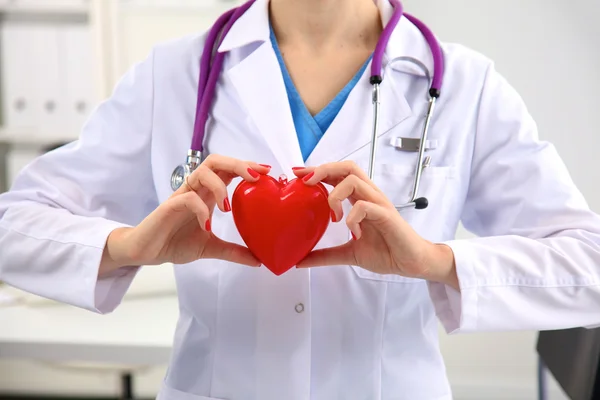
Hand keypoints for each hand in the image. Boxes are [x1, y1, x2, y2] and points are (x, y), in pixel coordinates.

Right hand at [100, 155, 270, 274]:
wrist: (147, 252)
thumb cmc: (175, 242)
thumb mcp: (211, 248)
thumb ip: (233, 251)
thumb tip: (258, 259)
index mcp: (207, 194)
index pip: (228, 170)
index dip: (247, 167)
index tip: (267, 171)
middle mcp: (196, 190)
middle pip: (216, 162)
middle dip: (237, 164)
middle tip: (256, 177)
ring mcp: (182, 196)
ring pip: (201, 173)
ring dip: (219, 185)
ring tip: (227, 206)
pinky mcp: (169, 207)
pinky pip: (187, 199)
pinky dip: (200, 209)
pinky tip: (207, 225)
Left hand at [292, 161, 458, 288]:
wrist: (411, 263)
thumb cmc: (386, 252)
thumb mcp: (348, 253)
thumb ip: (325, 255)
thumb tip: (300, 260)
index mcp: (360, 199)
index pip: (338, 175)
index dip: (317, 171)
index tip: (297, 175)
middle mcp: (369, 196)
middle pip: (347, 167)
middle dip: (324, 169)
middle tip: (306, 182)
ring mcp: (378, 203)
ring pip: (354, 180)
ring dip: (335, 194)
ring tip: (332, 215)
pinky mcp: (386, 214)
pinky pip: (365, 206)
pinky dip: (353, 217)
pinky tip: (353, 232)